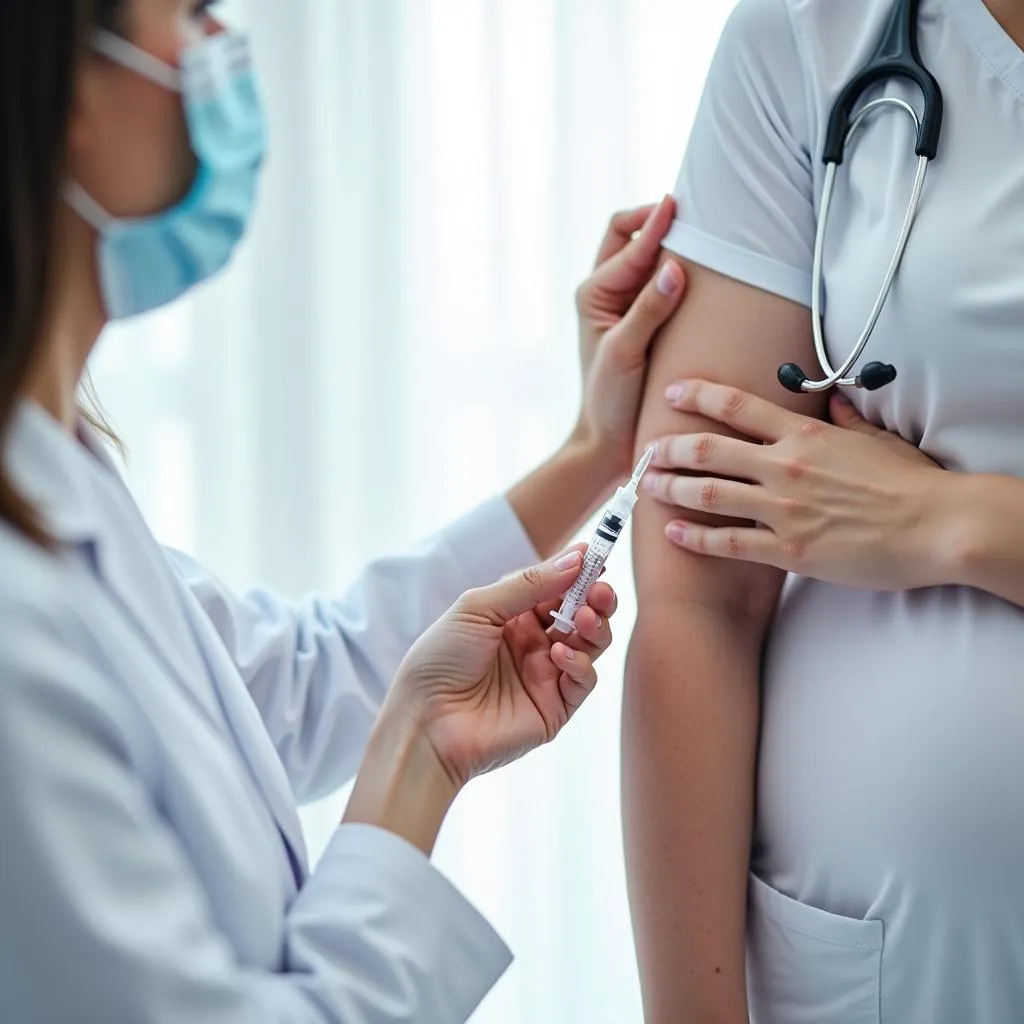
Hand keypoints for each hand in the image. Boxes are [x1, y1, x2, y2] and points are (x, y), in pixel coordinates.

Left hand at [384, 546, 617, 788]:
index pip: (557, 587)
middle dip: (596, 598)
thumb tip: (577, 557)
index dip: (578, 571)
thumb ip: (529, 583)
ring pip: (591, 644)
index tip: (597, 556)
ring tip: (584, 618)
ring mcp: (546, 675)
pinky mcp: (554, 707)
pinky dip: (580, 663)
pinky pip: (583, 680)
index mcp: (512, 616)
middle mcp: (533, 643)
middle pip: (581, 613)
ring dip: (595, 626)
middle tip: (601, 590)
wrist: (426, 723)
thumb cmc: (440, 660)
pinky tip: (559, 655)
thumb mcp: (478, 608)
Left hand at [572, 195, 685, 477]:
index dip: (655, 222)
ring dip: (670, 243)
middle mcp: (608, 293)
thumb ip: (647, 310)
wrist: (608, 441)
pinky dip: (680, 270)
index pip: (628, 241)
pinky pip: (663, 284)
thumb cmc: (608, 400)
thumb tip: (673, 267)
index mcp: (595, 293)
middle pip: (631, 236)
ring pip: (649, 257)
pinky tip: (706, 271)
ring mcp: (627, 306)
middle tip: (696, 209)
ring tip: (704, 233)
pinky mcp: (645, 321)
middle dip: (657, 220)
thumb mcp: (625, 353)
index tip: (681, 203)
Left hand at [642, 380, 946, 589]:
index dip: (697, 396)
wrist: (937, 526)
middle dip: (669, 448)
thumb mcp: (876, 437)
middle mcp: (785, 467)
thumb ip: (844, 417)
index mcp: (804, 435)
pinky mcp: (789, 549)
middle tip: (646, 449)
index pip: (737, 406)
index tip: (672, 393)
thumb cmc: (911, 483)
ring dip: (672, 488)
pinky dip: (696, 538)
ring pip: (710, 494)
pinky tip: (673, 533)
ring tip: (647, 487)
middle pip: (709, 449)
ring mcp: (784, 509)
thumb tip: (829, 400)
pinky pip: (729, 543)